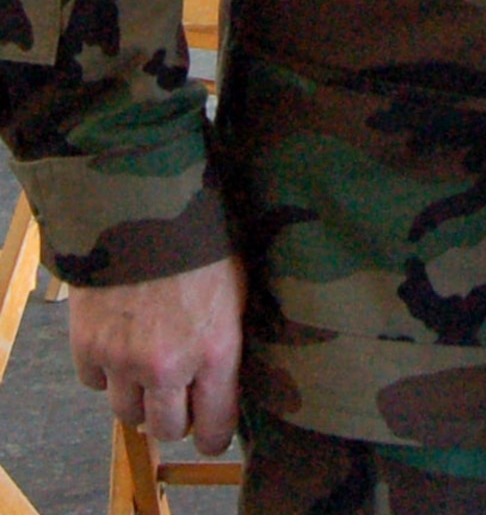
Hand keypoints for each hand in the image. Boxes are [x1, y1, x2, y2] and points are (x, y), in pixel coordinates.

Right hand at [71, 256, 246, 454]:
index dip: (215, 435)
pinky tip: (121, 343)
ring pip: (128, 413)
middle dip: (176, 418)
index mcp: (215, 351)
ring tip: (150, 366)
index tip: (214, 432)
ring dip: (139, 397)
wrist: (147, 210)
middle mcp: (168, 366)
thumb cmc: (204, 243)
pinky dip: (107, 371)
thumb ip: (230, 340)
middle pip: (167, 428)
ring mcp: (123, 361)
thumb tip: (232, 375)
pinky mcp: (87, 349)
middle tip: (180, 397)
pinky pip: (96, 383)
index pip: (216, 425)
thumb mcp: (239, 289)